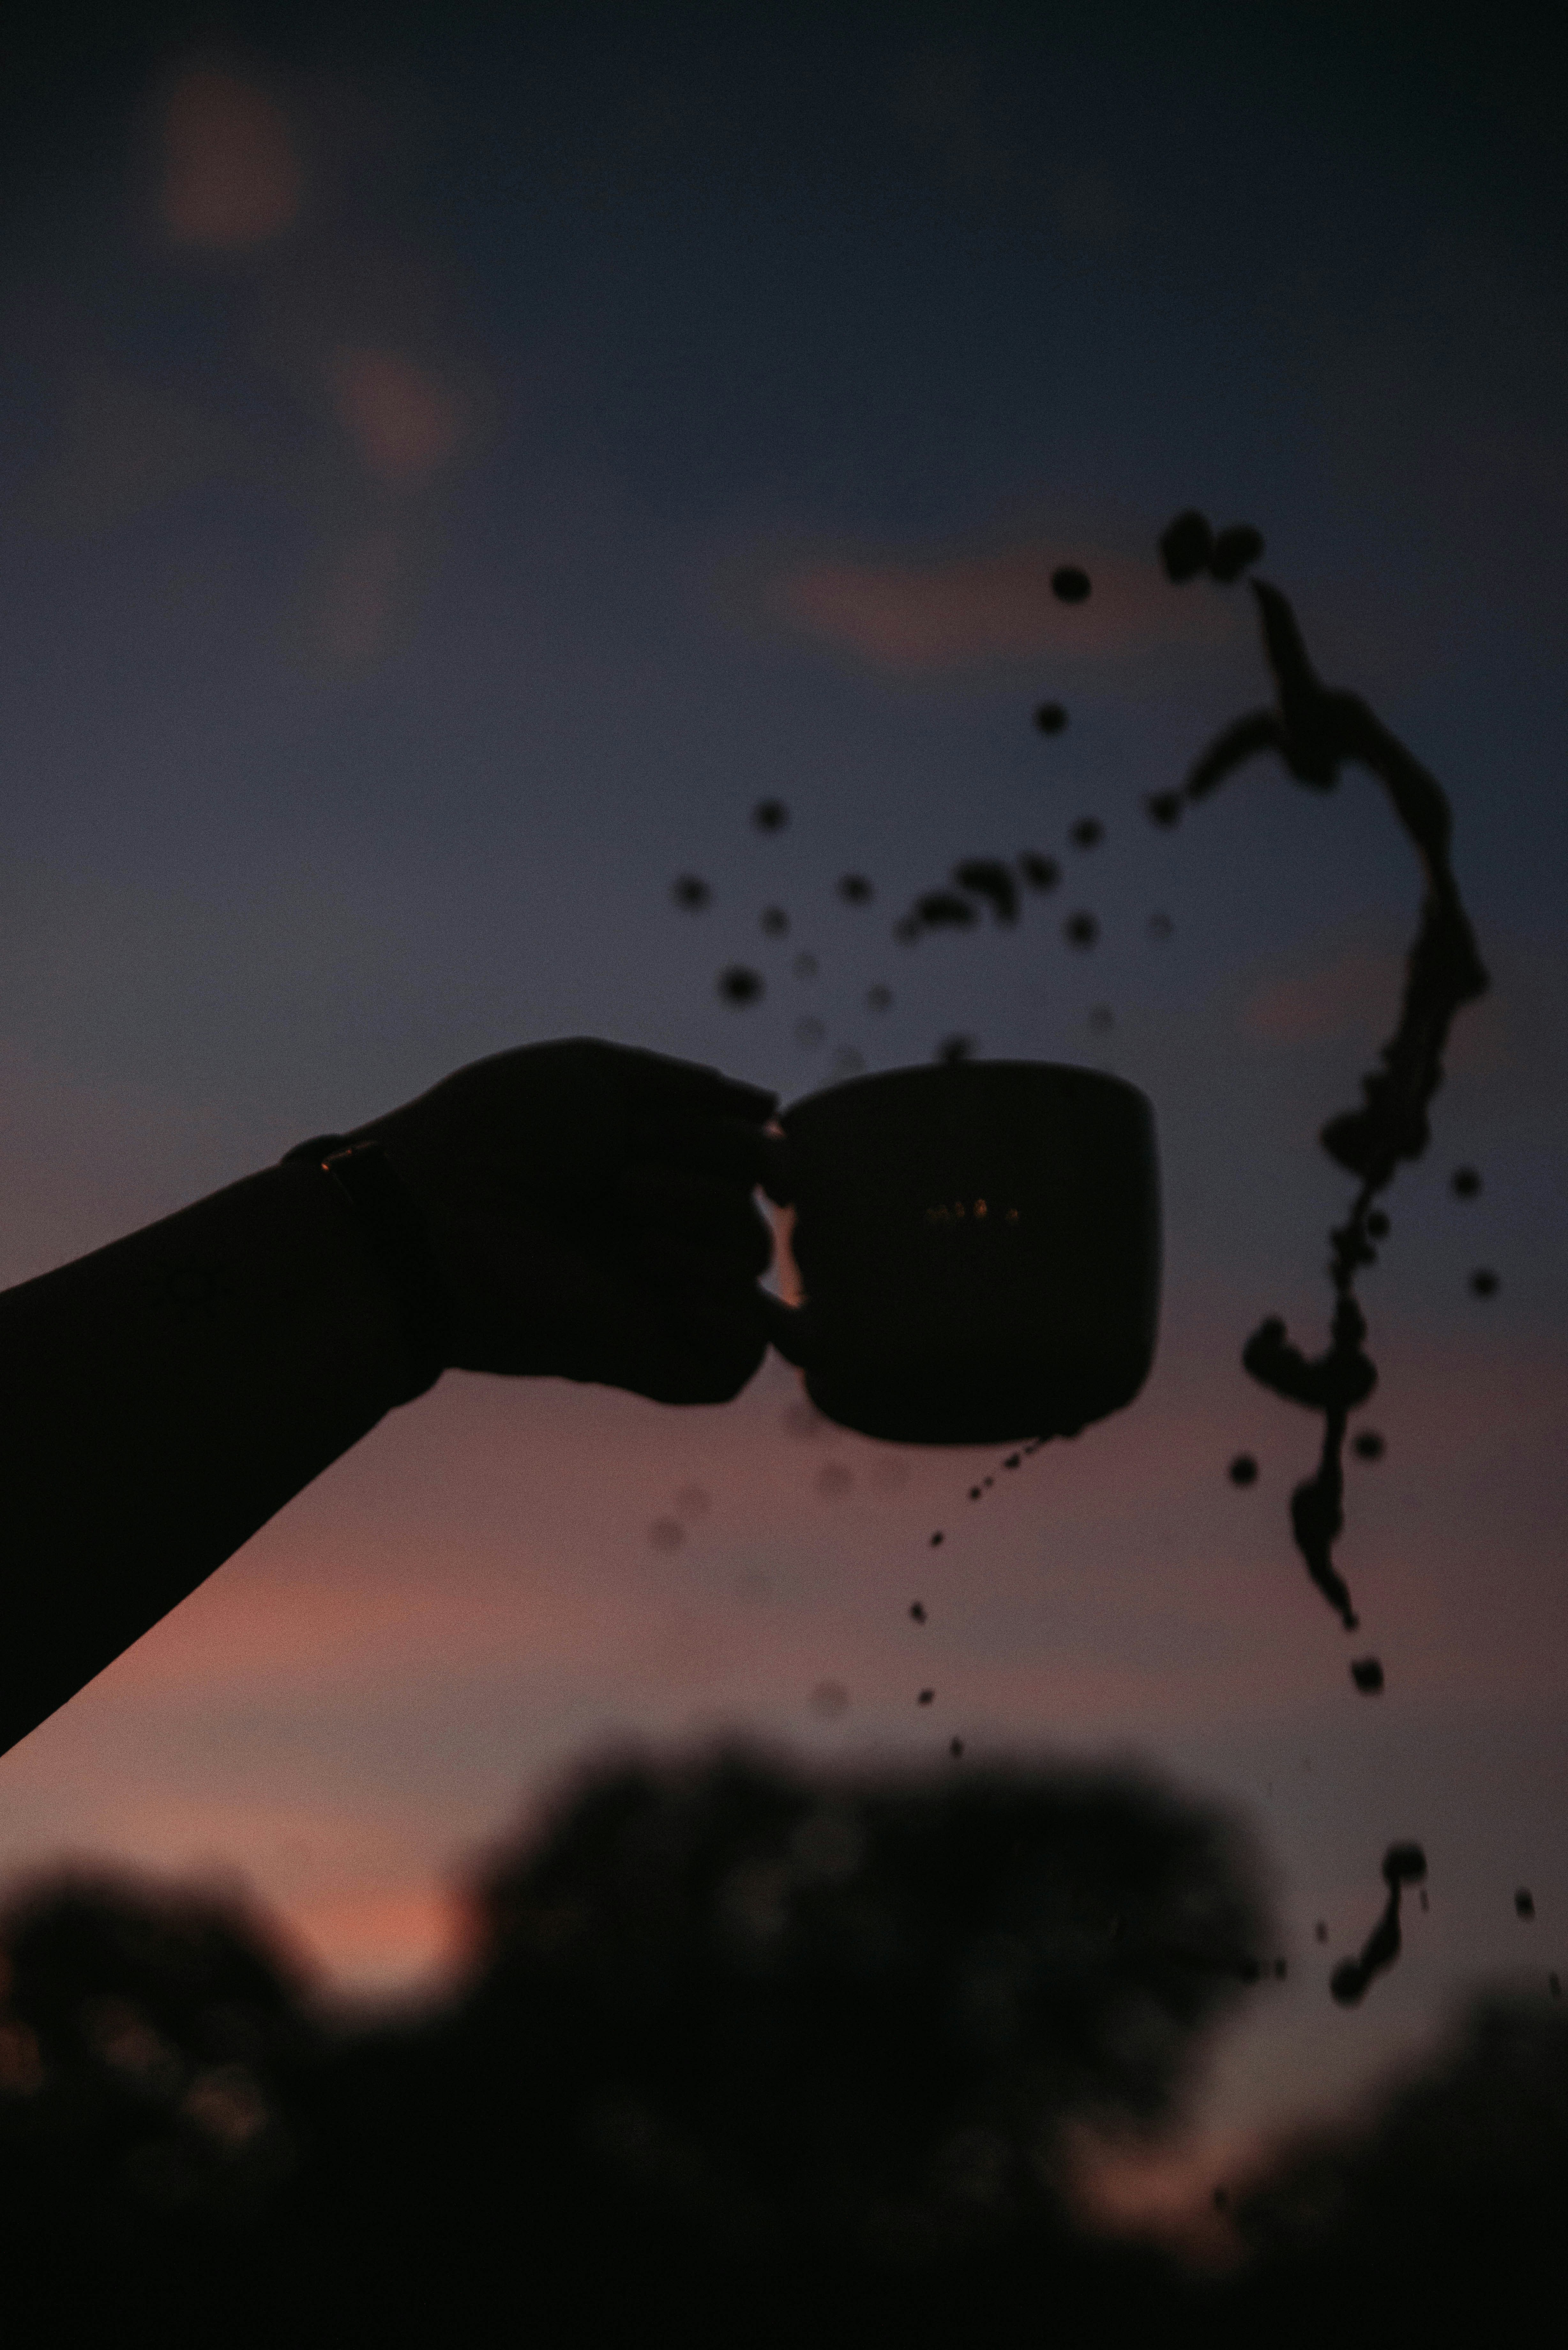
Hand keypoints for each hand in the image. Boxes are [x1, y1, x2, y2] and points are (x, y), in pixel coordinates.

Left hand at [349, 1040, 777, 1403]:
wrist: (436, 1210)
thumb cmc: (496, 1134)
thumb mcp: (594, 1074)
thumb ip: (688, 1090)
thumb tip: (771, 1110)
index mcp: (654, 1171)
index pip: (755, 1161)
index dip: (746, 1149)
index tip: (684, 1136)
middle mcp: (663, 1233)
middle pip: (757, 1206)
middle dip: (704, 1175)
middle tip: (620, 1180)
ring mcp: (658, 1298)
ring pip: (749, 1264)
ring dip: (703, 1225)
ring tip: (630, 1230)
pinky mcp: (652, 1358)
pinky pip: (737, 1357)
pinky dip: (723, 1312)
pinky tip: (665, 1281)